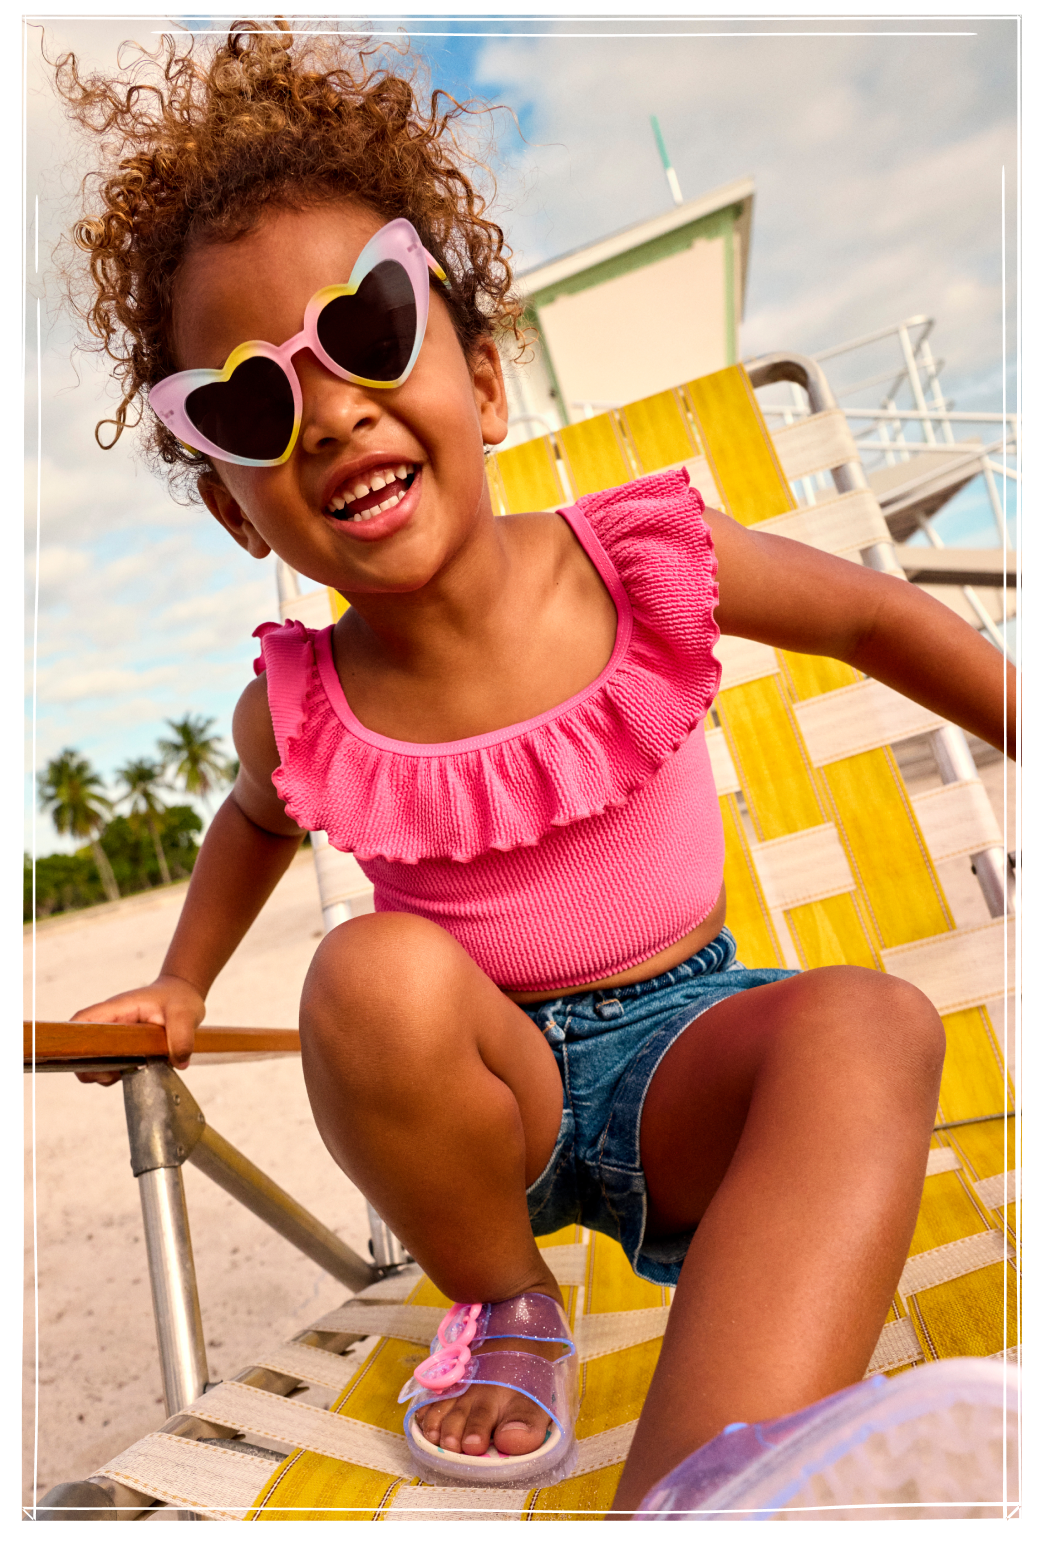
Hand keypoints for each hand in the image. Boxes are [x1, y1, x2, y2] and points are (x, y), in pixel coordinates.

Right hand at [69, 974, 205, 1085]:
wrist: (183, 995)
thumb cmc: (180, 998)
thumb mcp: (185, 1014)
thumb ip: (182, 1037)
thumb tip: (179, 1062)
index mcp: (118, 1009)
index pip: (82, 1021)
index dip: (76, 1040)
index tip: (89, 1060)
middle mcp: (111, 1022)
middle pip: (82, 1046)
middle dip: (90, 1067)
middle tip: (114, 1075)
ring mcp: (114, 1036)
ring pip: (94, 1059)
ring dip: (104, 1073)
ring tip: (127, 1074)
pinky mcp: (122, 1047)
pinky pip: (110, 1064)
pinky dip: (117, 1074)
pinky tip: (136, 1073)